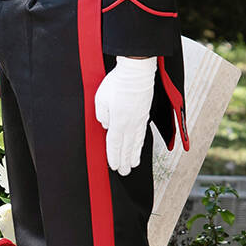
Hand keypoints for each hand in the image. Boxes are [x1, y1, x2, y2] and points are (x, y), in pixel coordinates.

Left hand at [92, 56, 156, 175]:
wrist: (137, 72)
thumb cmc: (116, 83)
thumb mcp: (100, 98)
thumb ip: (102, 115)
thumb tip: (106, 126)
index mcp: (118, 121)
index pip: (115, 144)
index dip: (114, 156)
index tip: (114, 166)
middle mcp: (130, 123)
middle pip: (127, 147)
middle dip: (125, 161)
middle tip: (124, 173)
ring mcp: (139, 119)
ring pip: (136, 142)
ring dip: (134, 155)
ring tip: (133, 165)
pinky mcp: (144, 114)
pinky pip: (142, 133)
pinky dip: (140, 143)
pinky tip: (139, 147)